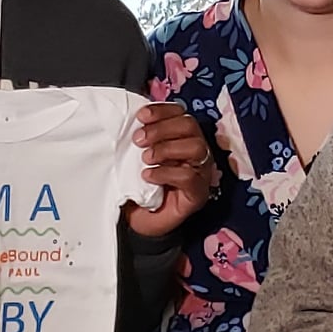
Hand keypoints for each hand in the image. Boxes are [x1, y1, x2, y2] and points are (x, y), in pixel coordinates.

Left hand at [125, 103, 212, 238]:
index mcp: (183, 137)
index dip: (162, 111)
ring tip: (145, 159)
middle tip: (138, 140)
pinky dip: (166, 173)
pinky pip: (189, 176)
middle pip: (190, 126)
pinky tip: (148, 176)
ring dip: (166, 149)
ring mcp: (201, 172)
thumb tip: (131, 118)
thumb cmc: (140, 184)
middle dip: (162, 129)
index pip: (181, 112)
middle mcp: (197, 150)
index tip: (140, 116)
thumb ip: (141, 138)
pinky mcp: (198, 194)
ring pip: (195, 147)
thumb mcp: (137, 156)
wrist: (141, 221)